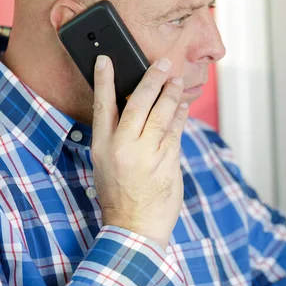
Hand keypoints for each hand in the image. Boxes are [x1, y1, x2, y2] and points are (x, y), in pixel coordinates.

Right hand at [91, 56, 188, 248]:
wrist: (135, 226)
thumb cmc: (119, 195)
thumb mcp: (105, 164)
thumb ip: (117, 136)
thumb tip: (133, 108)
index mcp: (103, 146)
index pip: (102, 105)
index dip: (104, 80)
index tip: (106, 60)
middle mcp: (124, 146)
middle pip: (139, 102)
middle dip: (152, 79)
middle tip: (163, 63)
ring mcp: (148, 152)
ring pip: (162, 112)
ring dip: (172, 93)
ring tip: (176, 81)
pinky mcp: (168, 159)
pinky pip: (176, 130)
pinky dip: (180, 115)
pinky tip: (183, 106)